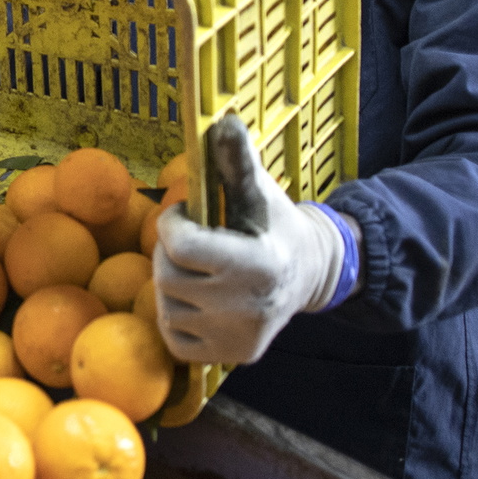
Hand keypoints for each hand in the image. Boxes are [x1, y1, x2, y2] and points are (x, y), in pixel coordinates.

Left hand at [153, 114, 354, 363]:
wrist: (311, 274)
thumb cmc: (275, 225)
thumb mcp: (260, 191)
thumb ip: (238, 161)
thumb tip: (222, 121)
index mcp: (256, 263)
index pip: (181, 246)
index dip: (171, 224)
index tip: (182, 216)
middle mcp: (248, 306)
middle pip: (168, 276)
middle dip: (170, 253)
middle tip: (188, 244)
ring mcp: (239, 337)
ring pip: (166, 308)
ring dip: (171, 285)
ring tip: (195, 271)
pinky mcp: (232, 357)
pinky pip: (174, 339)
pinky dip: (176, 318)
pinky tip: (197, 301)